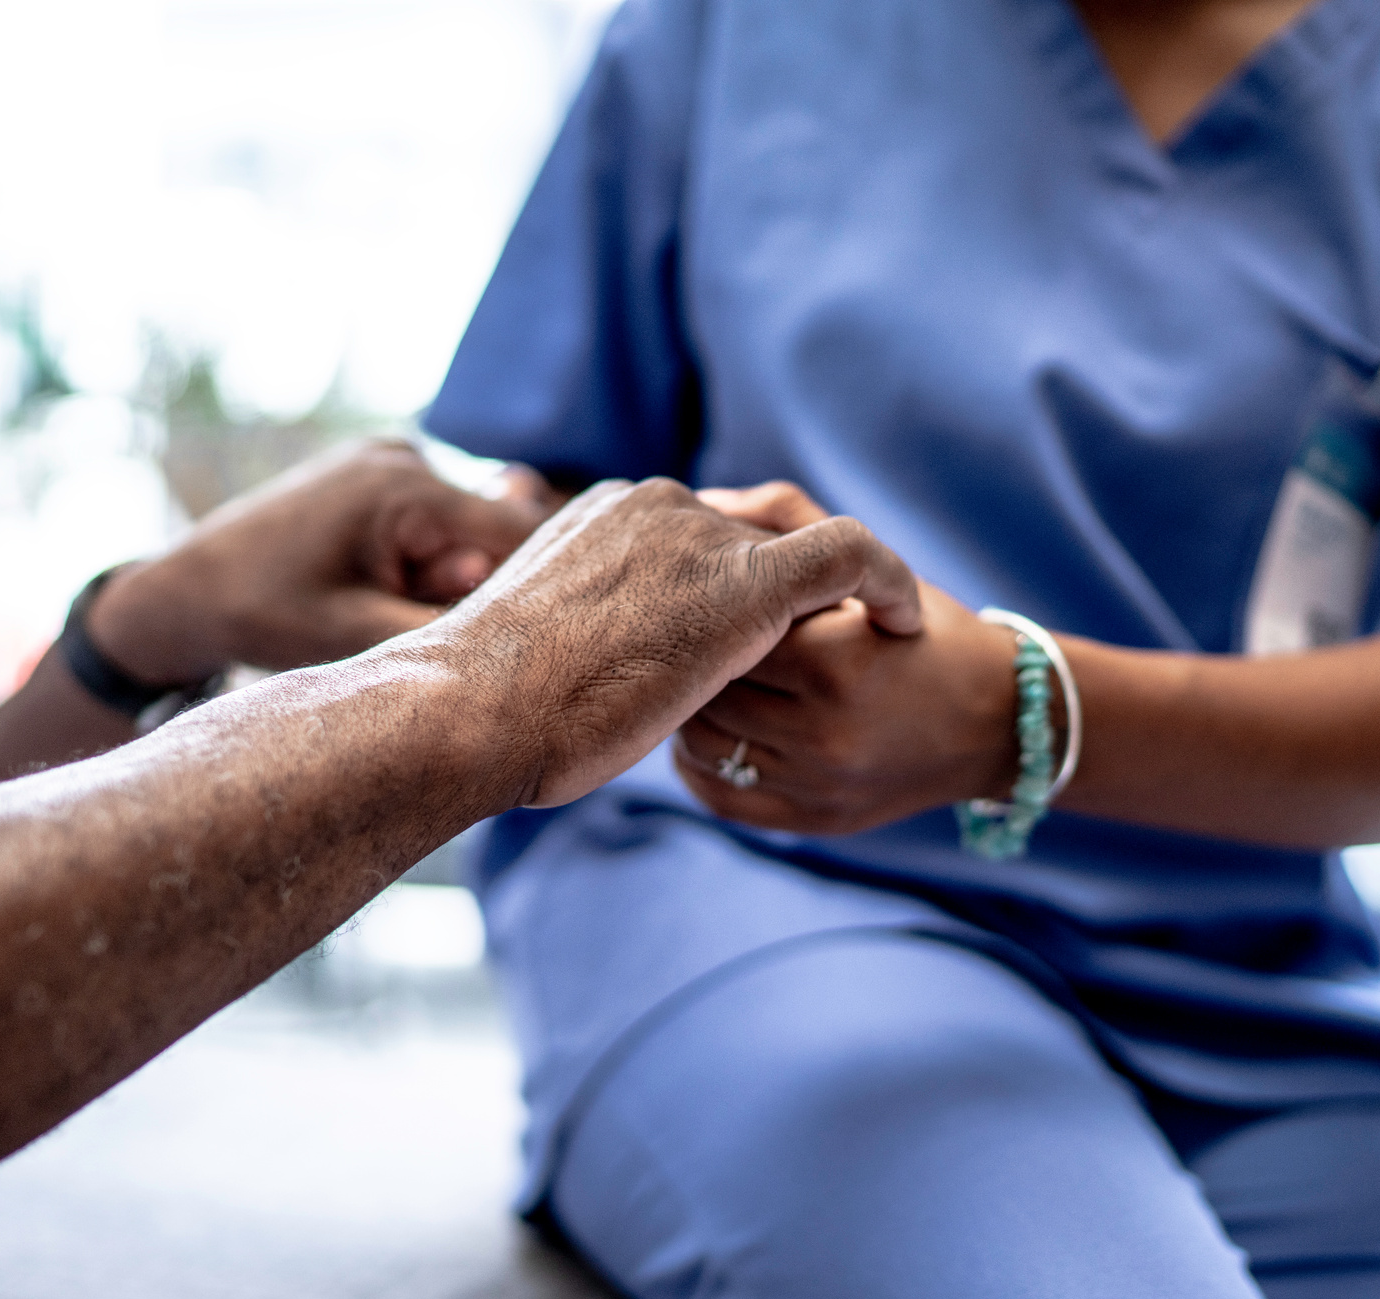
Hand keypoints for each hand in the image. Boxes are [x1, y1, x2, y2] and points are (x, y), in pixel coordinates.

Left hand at [88, 439, 558, 680]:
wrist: (186, 589)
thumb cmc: (264, 615)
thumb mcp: (360, 637)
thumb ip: (448, 630)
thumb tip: (532, 644)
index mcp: (405, 489)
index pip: (519, 532)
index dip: (544, 586)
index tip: (560, 634)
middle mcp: (404, 457)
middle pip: (494, 531)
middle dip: (483, 586)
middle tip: (440, 628)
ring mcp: (390, 457)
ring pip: (466, 528)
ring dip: (452, 576)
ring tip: (396, 607)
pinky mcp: (378, 472)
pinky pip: (435, 519)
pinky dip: (429, 560)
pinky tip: (386, 588)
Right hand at [409, 478, 923, 808]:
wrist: (474, 710)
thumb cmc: (488, 706)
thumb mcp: (536, 648)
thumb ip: (580, 632)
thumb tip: (579, 668)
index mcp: (609, 514)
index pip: (695, 537)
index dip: (728, 585)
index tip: (748, 639)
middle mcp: (658, 506)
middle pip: (749, 537)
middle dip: (783, 590)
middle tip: (826, 646)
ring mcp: (700, 538)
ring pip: (797, 551)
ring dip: (833, 599)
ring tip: (868, 644)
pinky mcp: (745, 582)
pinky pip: (849, 555)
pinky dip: (885, 581)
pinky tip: (904, 624)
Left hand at [674, 480, 1030, 834]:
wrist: (998, 721)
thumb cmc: (927, 632)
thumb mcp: (874, 567)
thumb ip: (790, 522)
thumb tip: (706, 500)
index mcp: (837, 659)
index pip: (726, 628)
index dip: (708, 608)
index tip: (704, 595)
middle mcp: (826, 730)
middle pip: (707, 690)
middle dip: (692, 659)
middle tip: (688, 638)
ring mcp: (818, 784)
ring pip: (702, 745)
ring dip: (691, 711)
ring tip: (700, 683)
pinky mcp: (814, 820)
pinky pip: (719, 795)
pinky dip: (699, 764)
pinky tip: (715, 733)